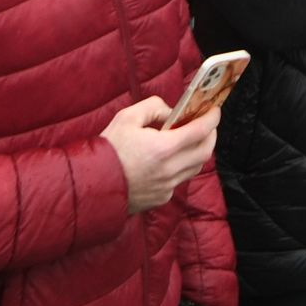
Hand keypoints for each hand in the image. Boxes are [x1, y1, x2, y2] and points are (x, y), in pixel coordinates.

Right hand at [99, 94, 219, 211]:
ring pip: (195, 167)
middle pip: (206, 151)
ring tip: (191, 139)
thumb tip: (171, 112)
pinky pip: (180, 180)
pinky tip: (169, 159)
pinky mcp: (161, 198)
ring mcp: (167, 187)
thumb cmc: (108, 150)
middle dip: (211, 135)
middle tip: (207, 124)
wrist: (90, 185)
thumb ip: (154, 107)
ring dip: (198, 152)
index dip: (212, 118)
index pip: (200, 131)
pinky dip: (181, 167)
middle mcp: (169, 170)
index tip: (215, 110)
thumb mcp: (127, 118)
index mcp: (163, 148)